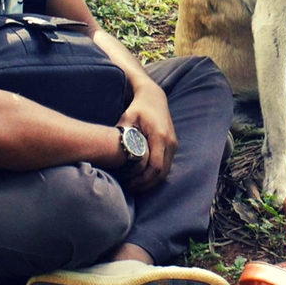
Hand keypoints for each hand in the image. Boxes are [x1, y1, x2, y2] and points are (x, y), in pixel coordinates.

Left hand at [116, 75, 176, 190]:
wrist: (154, 98)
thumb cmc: (138, 108)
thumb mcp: (127, 117)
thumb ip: (122, 134)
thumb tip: (111, 150)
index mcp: (159, 136)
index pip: (155, 166)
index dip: (142, 179)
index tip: (129, 182)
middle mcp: (170, 142)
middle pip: (161, 173)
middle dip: (146, 183)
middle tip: (130, 187)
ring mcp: (174, 144)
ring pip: (166, 171)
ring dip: (152, 181)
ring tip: (135, 184)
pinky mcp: (173, 146)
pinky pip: (167, 165)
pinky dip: (156, 174)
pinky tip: (143, 176)